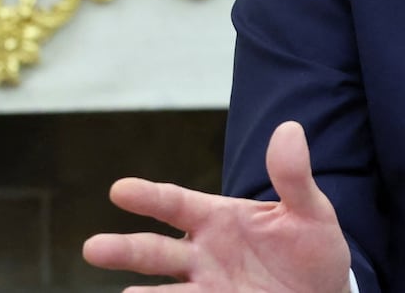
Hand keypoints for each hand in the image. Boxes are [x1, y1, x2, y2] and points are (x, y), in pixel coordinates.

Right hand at [82, 120, 351, 292]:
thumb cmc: (312, 249)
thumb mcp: (310, 211)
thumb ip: (293, 177)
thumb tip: (290, 129)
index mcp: (218, 218)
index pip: (176, 204)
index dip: (149, 196)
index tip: (120, 190)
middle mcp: (203, 254)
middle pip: (157, 250)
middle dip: (126, 249)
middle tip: (92, 248)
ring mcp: (207, 288)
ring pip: (165, 292)